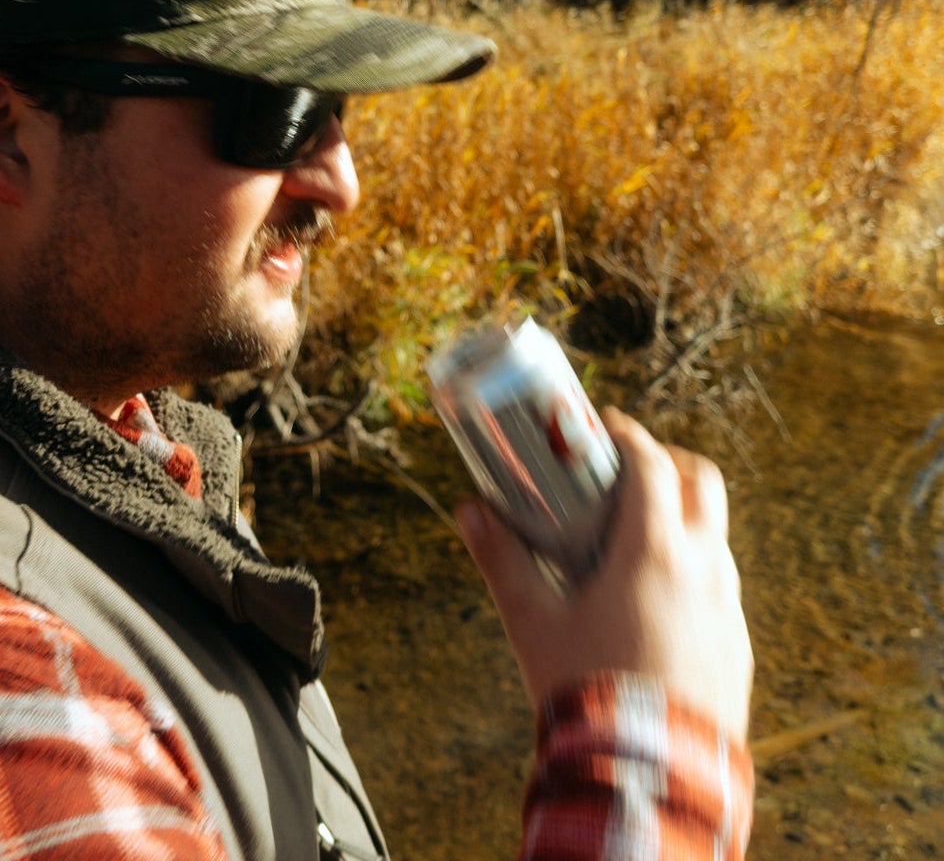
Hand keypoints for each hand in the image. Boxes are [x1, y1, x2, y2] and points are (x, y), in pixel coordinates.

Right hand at [456, 407, 752, 740]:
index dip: (628, 435)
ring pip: (715, 538)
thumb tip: (470, 512)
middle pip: (702, 484)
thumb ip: (502, 561)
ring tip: (631, 539)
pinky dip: (691, 572)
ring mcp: (728, 611)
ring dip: (681, 520)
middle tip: (626, 471)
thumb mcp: (533, 623)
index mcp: (655, 552)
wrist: (652, 779)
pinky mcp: (736, 650)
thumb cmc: (589, 693)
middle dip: (667, 464)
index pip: (653, 464)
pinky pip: (720, 589)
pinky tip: (652, 601)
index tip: (603, 427)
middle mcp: (704, 571)